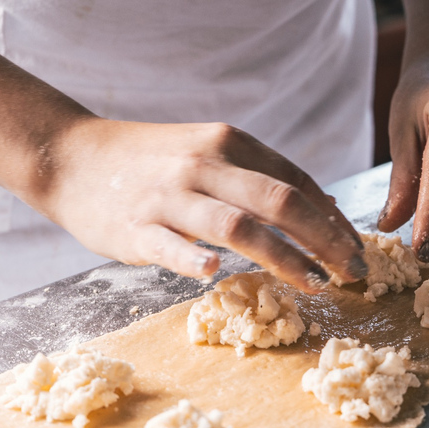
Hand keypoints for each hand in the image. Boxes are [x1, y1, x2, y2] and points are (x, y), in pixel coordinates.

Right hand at [46, 119, 366, 291]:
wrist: (74, 157)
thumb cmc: (151, 161)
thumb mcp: (208, 151)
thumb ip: (259, 176)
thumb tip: (321, 209)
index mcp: (228, 143)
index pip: (296, 182)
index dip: (332, 219)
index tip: (354, 248)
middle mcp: (204, 164)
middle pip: (279, 201)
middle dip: (325, 239)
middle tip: (353, 271)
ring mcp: (168, 196)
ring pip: (236, 226)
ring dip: (283, 256)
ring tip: (314, 283)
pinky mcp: (134, 227)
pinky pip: (169, 246)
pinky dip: (194, 259)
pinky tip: (217, 275)